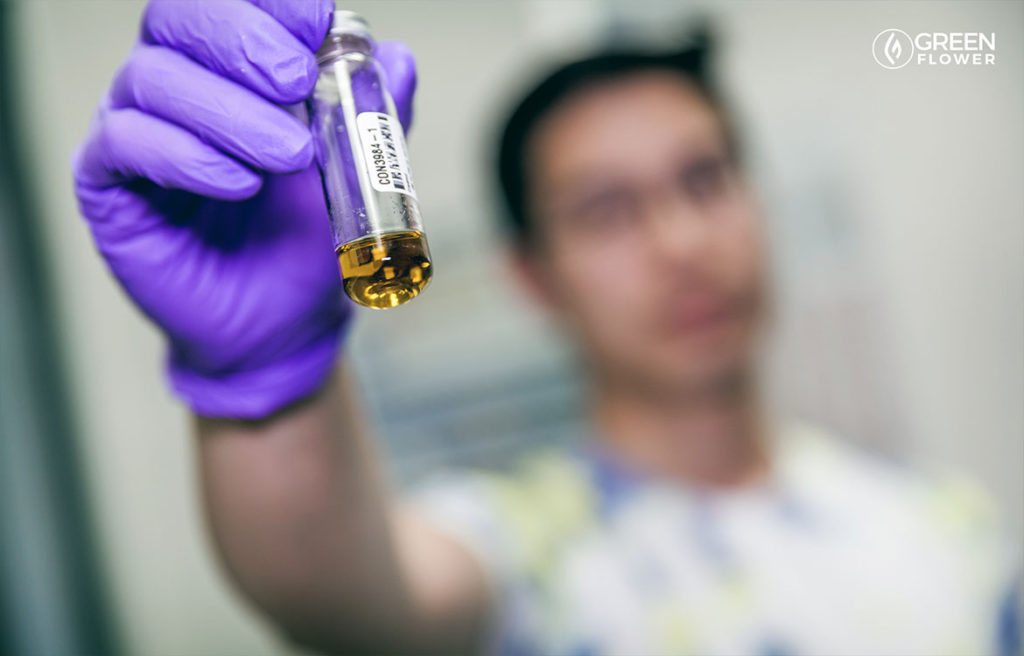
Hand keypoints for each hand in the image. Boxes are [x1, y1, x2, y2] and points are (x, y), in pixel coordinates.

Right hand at [72, 0, 416, 417]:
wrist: (280, 326)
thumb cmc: (306, 244)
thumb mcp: (357, 176)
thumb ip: (374, 118)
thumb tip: (396, 59)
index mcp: (231, 68)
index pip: (230, 1)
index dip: (270, 2)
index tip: (317, 20)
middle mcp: (175, 85)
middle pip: (178, 17)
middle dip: (243, 38)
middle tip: (296, 79)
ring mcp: (134, 129)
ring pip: (153, 79)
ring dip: (230, 113)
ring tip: (289, 156)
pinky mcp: (108, 183)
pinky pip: (125, 143)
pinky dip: (187, 157)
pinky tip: (239, 185)